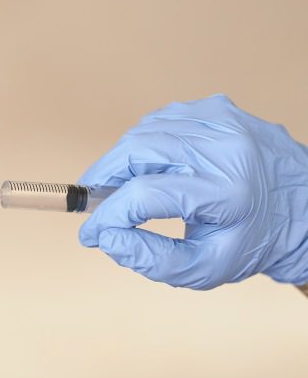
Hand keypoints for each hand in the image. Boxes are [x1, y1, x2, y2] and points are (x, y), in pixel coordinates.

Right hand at [79, 94, 307, 288]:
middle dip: (103, 178)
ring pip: (143, 131)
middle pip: (137, 151)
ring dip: (120, 161)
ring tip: (119, 189)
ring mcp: (224, 122)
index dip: (107, 216)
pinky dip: (142, 143)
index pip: (145, 195)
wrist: (301, 208)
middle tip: (92, 203)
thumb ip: (150, 259)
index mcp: (228, 194)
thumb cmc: (251, 240)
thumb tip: (105, 237)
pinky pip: (160, 120)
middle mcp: (227, 149)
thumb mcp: (204, 269)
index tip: (91, 233)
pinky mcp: (219, 108)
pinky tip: (147, 166)